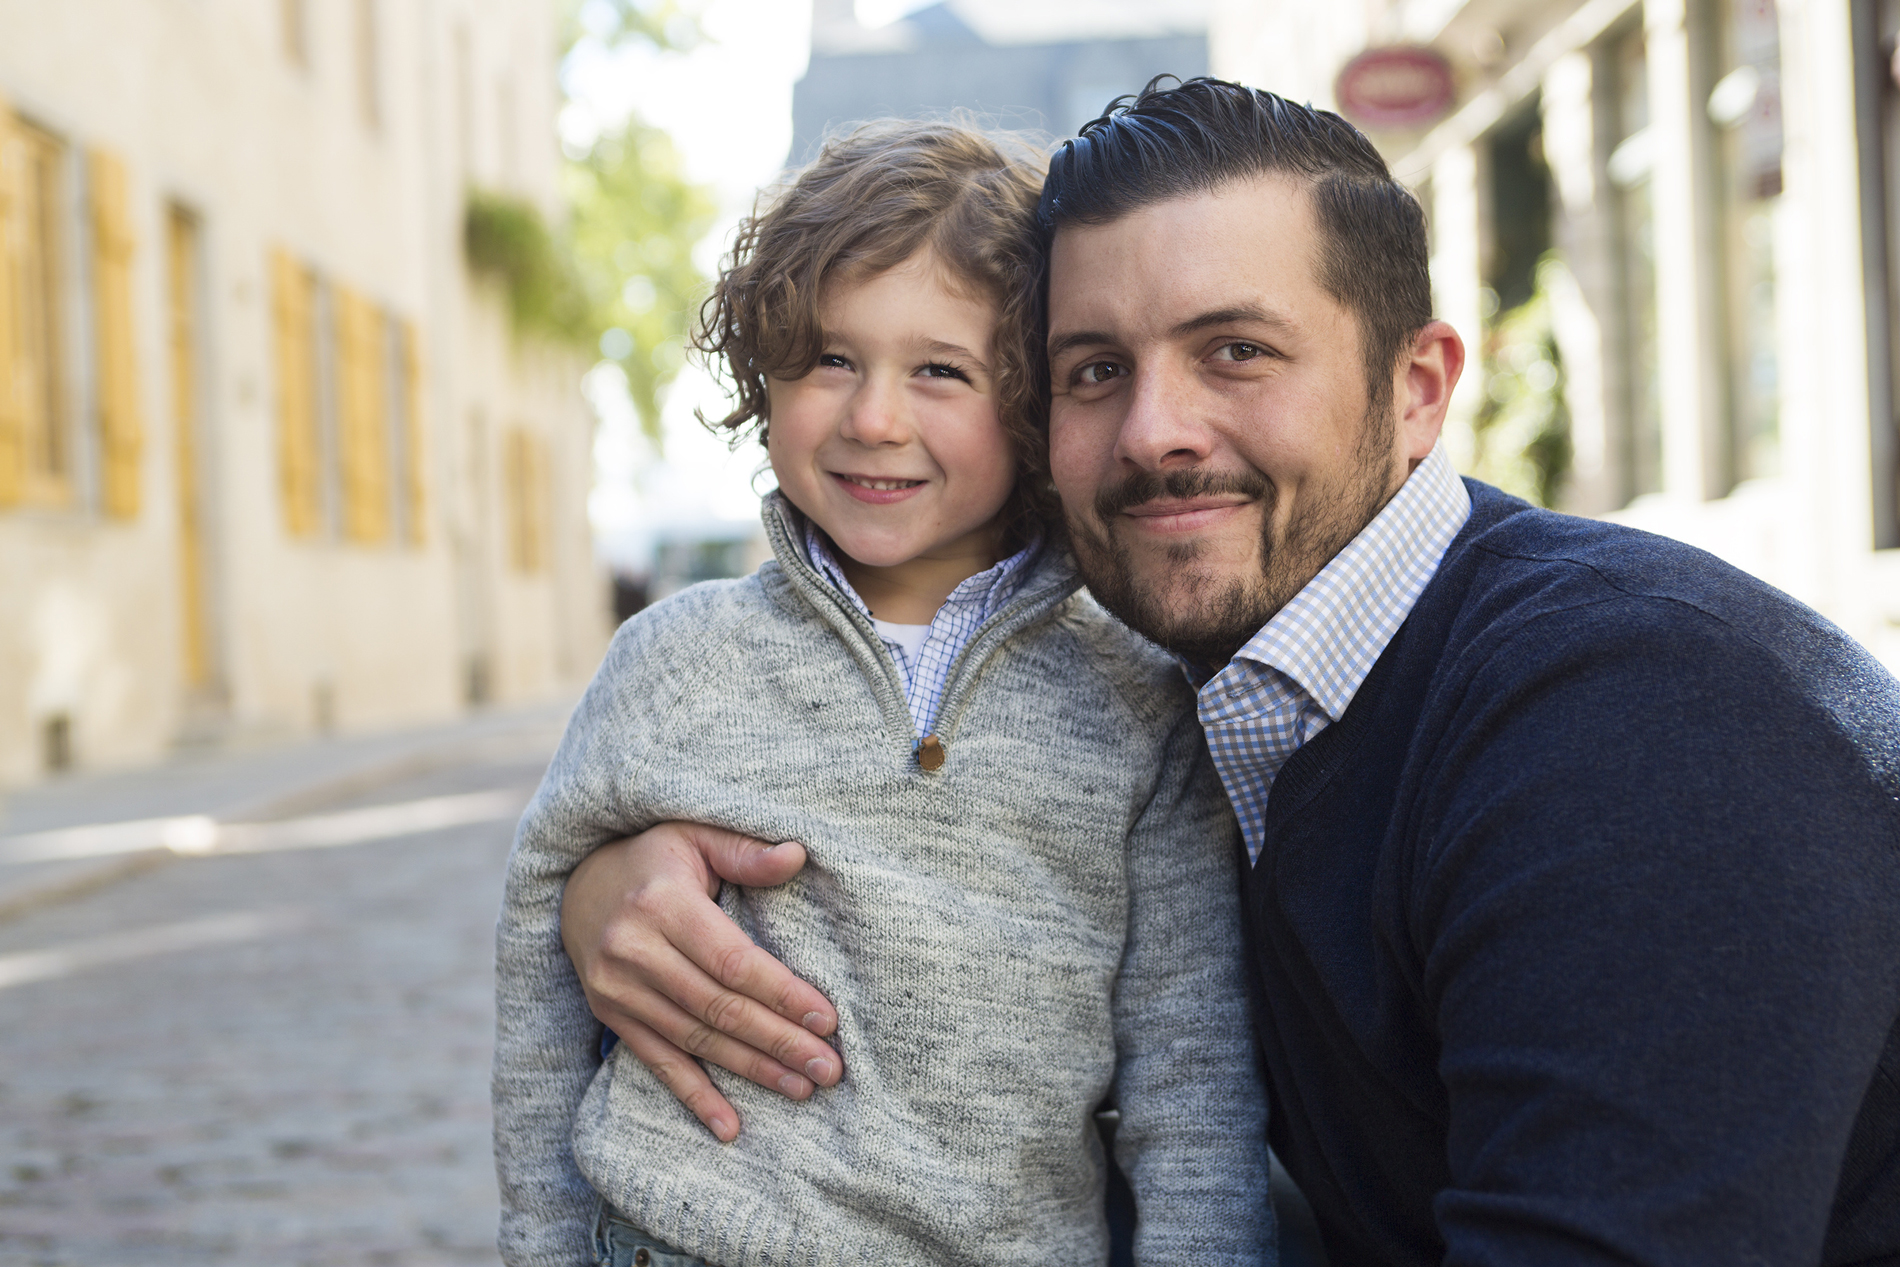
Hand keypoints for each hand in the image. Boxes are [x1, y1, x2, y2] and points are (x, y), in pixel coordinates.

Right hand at [560, 822, 840, 1140]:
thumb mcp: (695, 836)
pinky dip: (695, 1097)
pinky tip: (730, 1127)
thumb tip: (799, 854)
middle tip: (829, 1069)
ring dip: (751, 1070)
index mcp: (662, 903)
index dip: (780, 993)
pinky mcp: (611, 1015)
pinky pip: (658, 1062)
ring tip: (803, 1088)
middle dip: (778, 1041)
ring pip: (695, 1039)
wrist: (576, 885)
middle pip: (718, 1008)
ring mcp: (617, 989)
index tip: (826, 1019)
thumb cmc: (655, 858)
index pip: (731, 960)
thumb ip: (745, 851)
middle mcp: (633, 951)